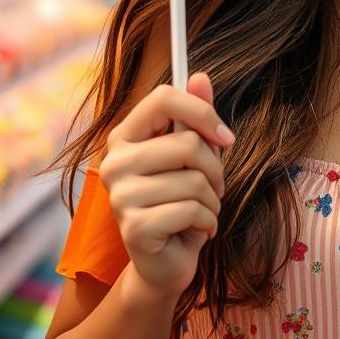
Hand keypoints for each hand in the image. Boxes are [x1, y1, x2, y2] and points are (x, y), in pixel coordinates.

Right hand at [99, 72, 234, 300]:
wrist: (166, 262)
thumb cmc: (181, 200)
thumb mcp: (194, 155)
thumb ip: (196, 116)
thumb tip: (200, 76)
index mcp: (125, 136)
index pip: (163, 98)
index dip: (202, 112)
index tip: (225, 136)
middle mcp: (114, 162)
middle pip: (187, 143)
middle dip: (215, 168)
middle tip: (215, 187)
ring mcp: (120, 196)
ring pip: (194, 180)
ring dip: (213, 199)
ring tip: (203, 210)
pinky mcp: (133, 228)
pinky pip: (191, 210)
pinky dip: (207, 221)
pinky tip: (197, 229)